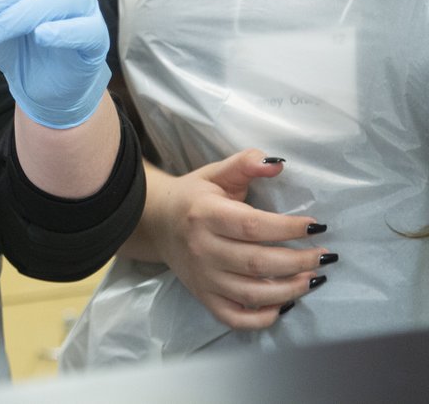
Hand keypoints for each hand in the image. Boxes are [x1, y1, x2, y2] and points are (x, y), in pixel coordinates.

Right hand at [145, 150, 333, 328]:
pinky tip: (284, 304)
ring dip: (289, 290)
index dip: (288, 228)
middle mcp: (202, 249)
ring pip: (251, 293)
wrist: (156, 221)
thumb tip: (278, 163)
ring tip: (313, 278)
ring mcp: (202, 277)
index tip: (315, 226)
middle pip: (257, 262)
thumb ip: (246, 164)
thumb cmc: (194, 196)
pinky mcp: (204, 297)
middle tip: (325, 255)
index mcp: (205, 215)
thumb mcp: (216, 173)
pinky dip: (263, 318)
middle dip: (298, 261)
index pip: (252, 226)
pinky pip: (236, 317)